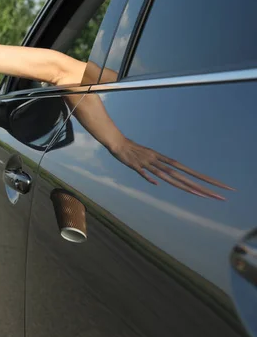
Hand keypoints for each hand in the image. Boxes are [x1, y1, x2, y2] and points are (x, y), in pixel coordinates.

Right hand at [109, 138, 233, 199]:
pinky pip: (143, 172)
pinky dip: (149, 176)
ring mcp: (148, 163)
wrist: (117, 141)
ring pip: (169, 175)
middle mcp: (159, 161)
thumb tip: (158, 181)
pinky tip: (158, 183)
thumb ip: (154, 169)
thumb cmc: (131, 151)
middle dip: (202, 185)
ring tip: (201, 194)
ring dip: (185, 185)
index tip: (217, 186)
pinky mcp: (135, 165)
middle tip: (219, 195)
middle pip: (183, 175)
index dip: (202, 178)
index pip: (186, 170)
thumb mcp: (147, 158)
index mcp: (162, 159)